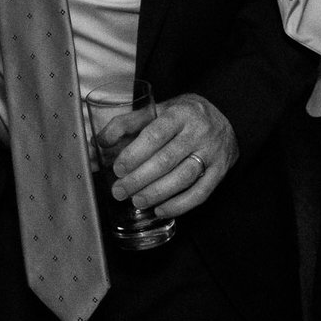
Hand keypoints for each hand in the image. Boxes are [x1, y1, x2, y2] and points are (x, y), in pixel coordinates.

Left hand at [102, 93, 238, 218]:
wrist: (224, 115)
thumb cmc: (181, 116)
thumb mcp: (155, 110)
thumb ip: (125, 125)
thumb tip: (96, 143)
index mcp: (179, 113)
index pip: (155, 135)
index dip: (134, 154)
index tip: (117, 168)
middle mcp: (198, 132)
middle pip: (166, 160)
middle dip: (139, 179)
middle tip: (120, 191)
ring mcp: (212, 152)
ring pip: (183, 178)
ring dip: (157, 193)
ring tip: (137, 201)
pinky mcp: (220, 171)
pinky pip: (200, 193)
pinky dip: (179, 205)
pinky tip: (160, 210)